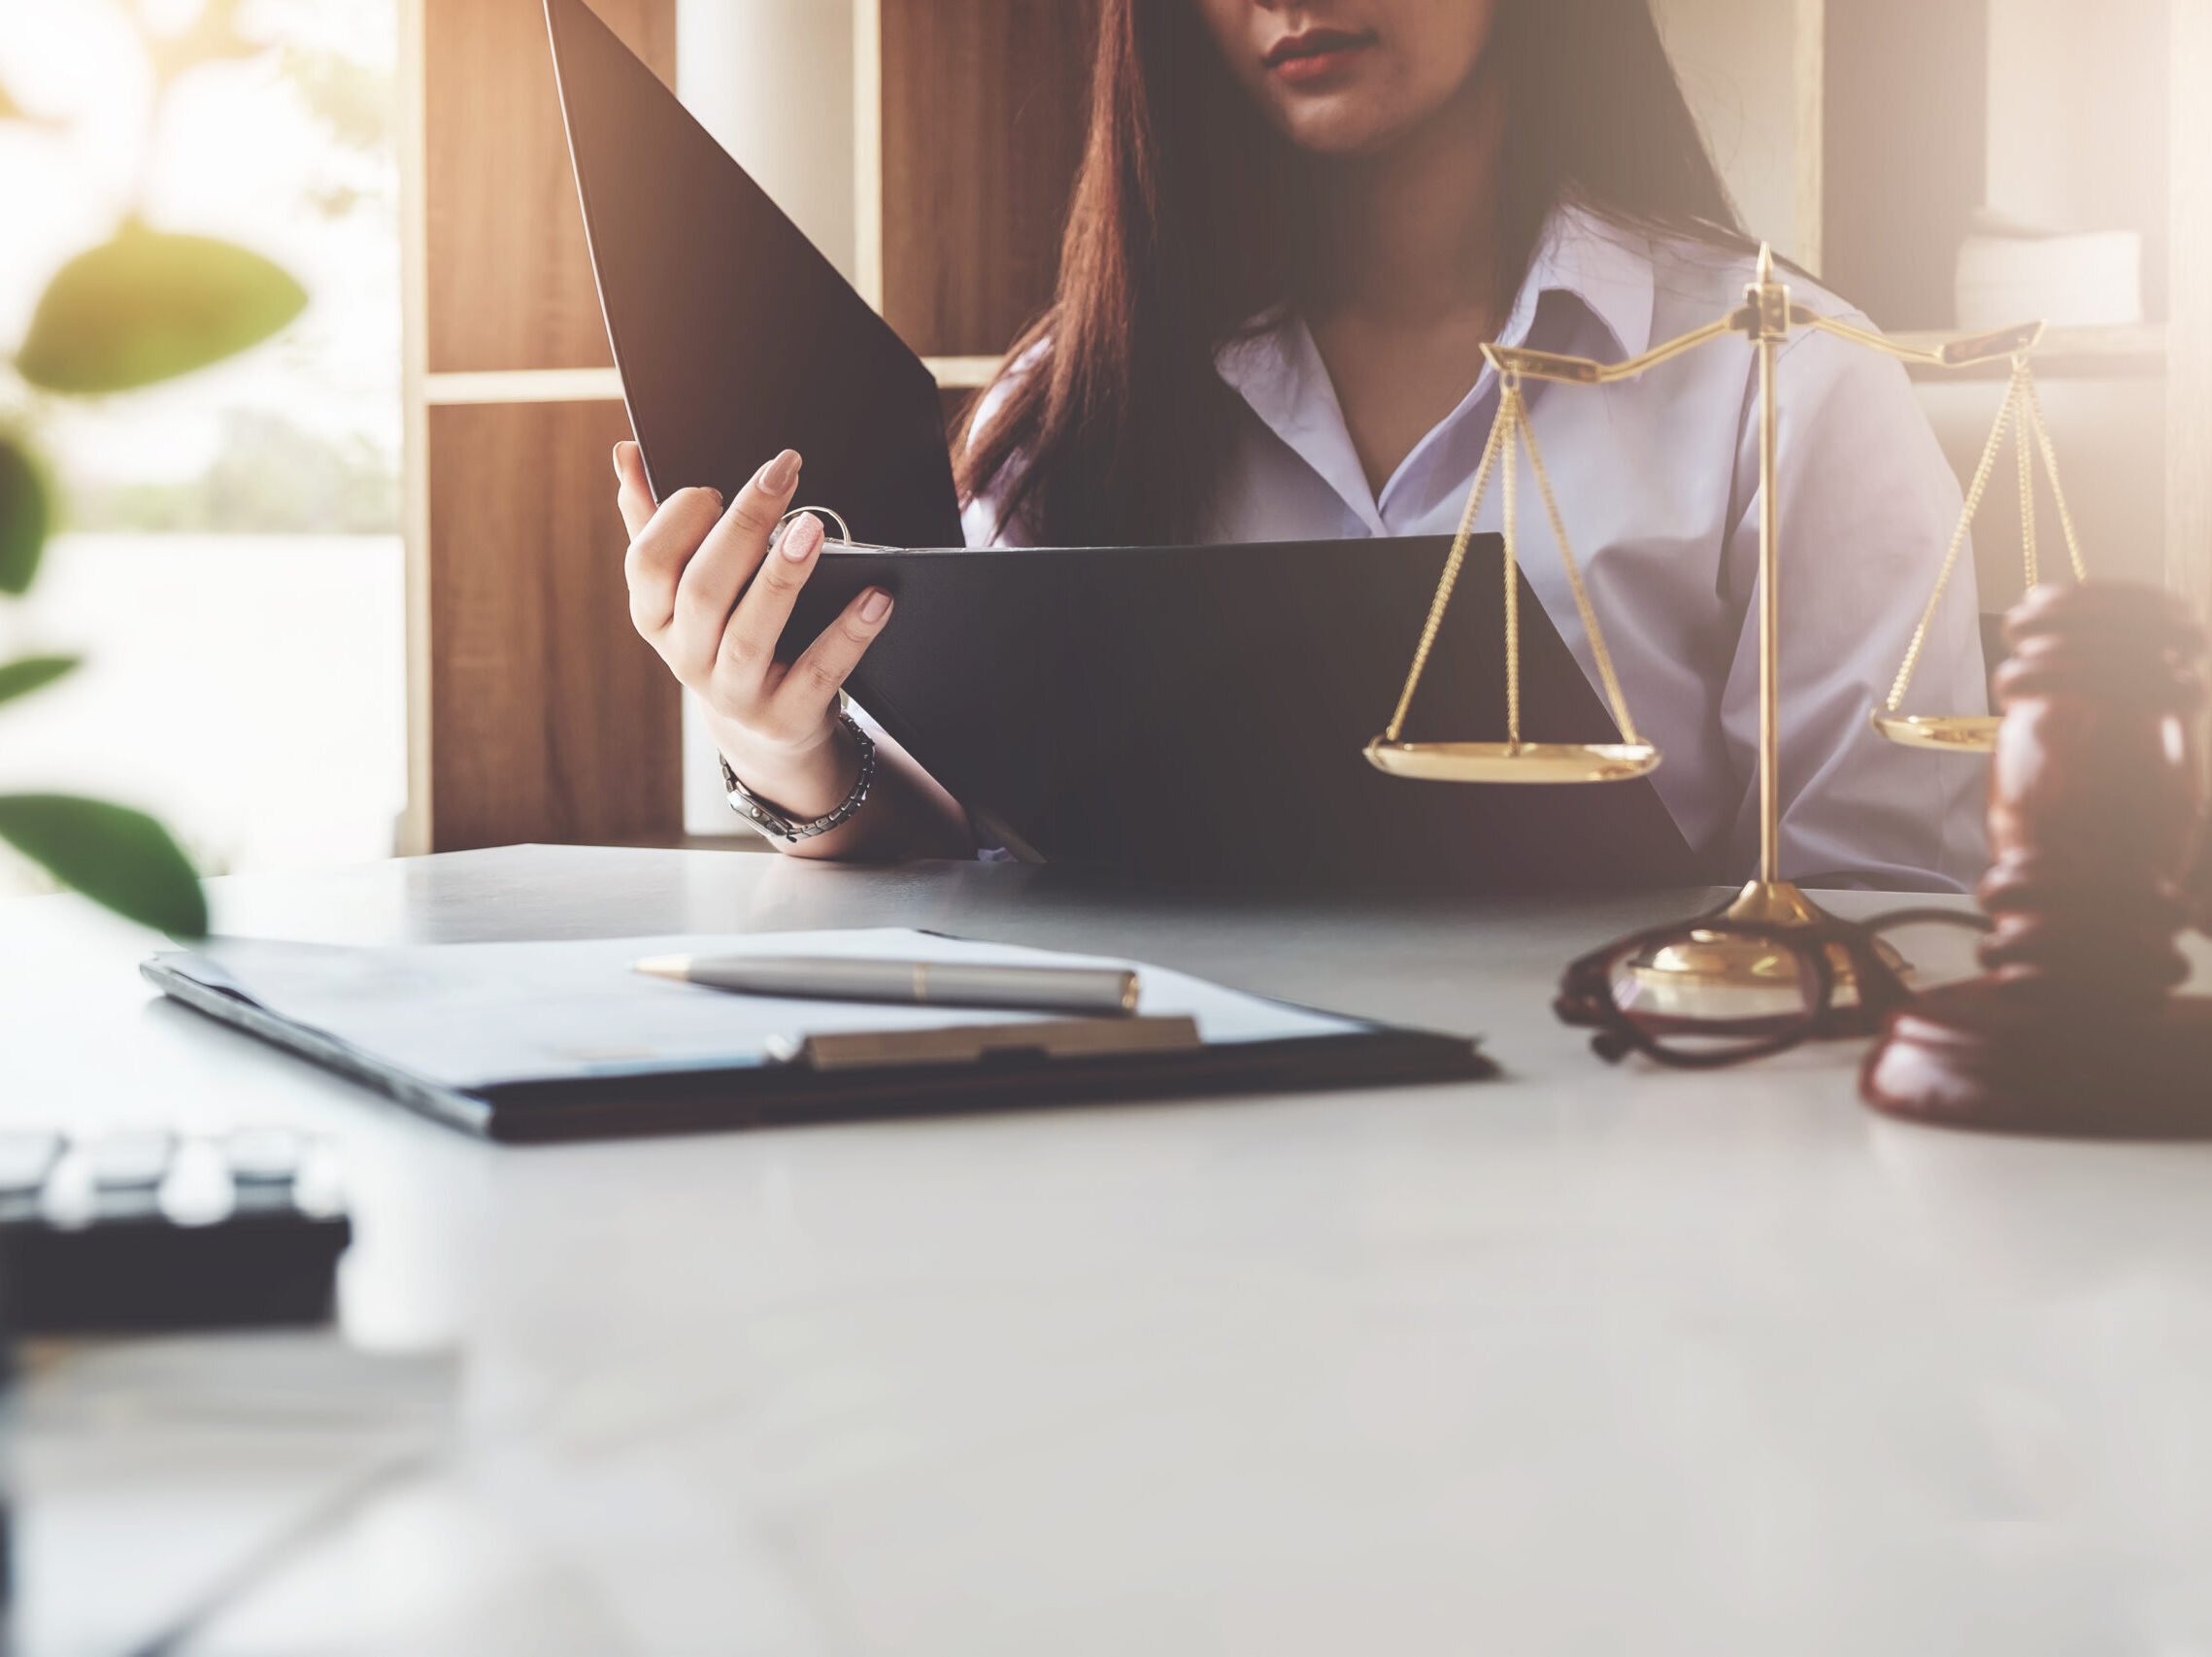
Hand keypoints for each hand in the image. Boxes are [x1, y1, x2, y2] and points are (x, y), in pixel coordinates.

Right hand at [614, 441, 892, 820]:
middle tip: (782, 474)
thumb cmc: (724, 634)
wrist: (766, 728)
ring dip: (782, 578)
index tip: (715, 489)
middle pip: (703, 590)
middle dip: (742, 527)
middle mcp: (687, 658)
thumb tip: (625, 452)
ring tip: (813, 528)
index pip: (647, 564)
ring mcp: (734, 694)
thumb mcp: (683, 588)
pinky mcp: (785, 717)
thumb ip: (653, 520)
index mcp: (655, 617)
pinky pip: (818, 673)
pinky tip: (875, 596)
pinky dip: (848, 634)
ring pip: (750, 635)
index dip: (678, 521)